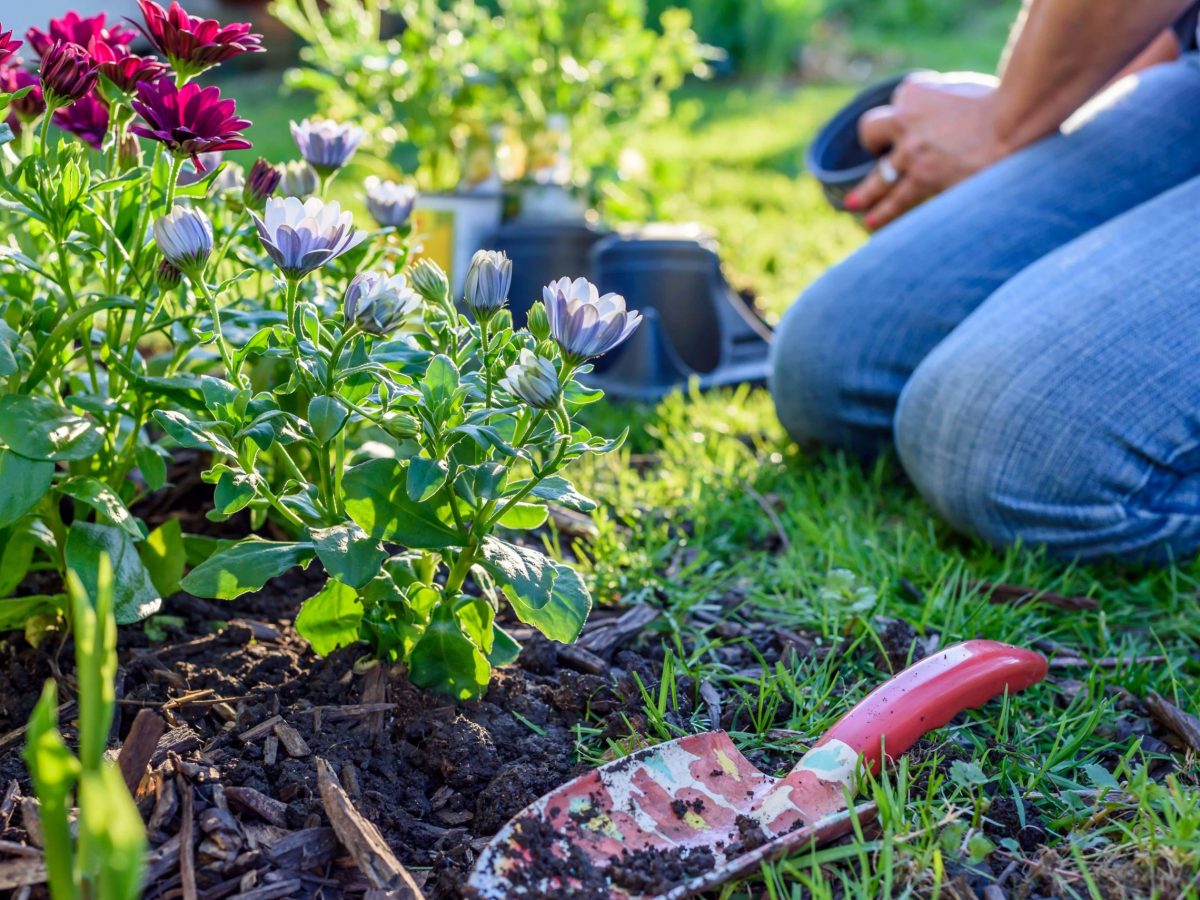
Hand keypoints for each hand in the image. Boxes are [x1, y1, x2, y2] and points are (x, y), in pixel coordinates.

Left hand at [845, 72, 1006, 230]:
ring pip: (880, 180)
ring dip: (867, 195)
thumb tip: (939, 110)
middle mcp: (904, 123)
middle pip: (870, 133)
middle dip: (870, 143)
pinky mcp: (925, 181)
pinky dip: (889, 214)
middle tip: (872, 152)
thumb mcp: (966, 88)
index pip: (898, 104)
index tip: (914, 121)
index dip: (905, 114)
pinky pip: (901, 201)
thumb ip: (945, 98)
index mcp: (913, 93)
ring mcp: (912, 155)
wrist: (1015, 122)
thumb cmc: (1001, 101)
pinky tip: (876, 224)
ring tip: (855, 206)